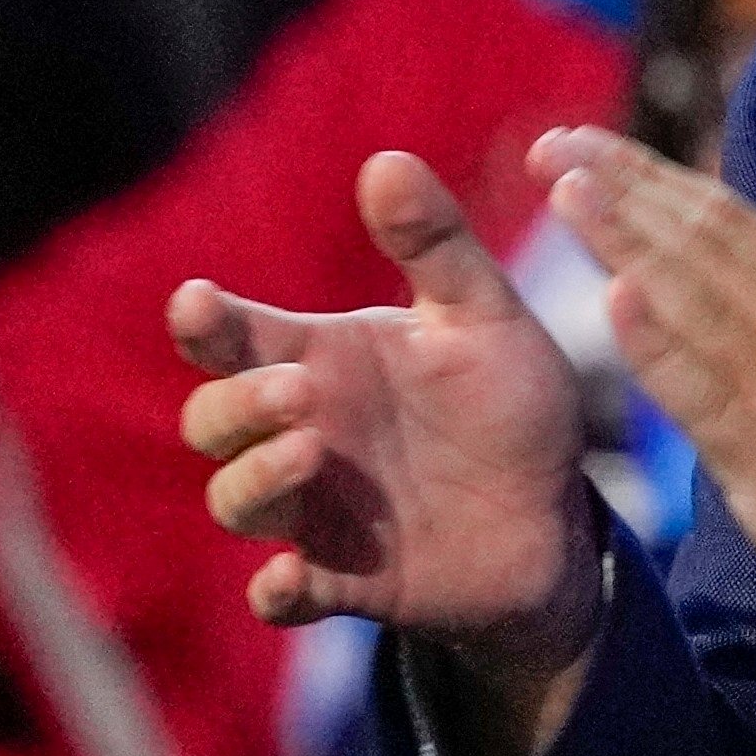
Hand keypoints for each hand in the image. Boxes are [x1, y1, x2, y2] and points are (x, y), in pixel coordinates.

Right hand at [173, 153, 602, 703]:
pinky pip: (285, 595)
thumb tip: (386, 160)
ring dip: (255, 480)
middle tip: (296, 391)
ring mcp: (317, 510)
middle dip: (235, 404)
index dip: (206, 322)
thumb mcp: (484, 316)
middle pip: (213, 419)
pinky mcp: (346, 580)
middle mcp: (302, 433)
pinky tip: (289, 581)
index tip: (197, 302)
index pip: (236, 337)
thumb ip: (437, 246)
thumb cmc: (508, 403)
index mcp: (324, 362)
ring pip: (235, 500)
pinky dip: (277, 591)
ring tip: (309, 453)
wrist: (557, 514)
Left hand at [536, 127, 755, 755]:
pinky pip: (709, 398)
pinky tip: (611, 298)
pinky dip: (659, 346)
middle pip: (709, 247)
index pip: (735, 222)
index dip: (658, 178)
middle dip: (626, 192)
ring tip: (567, 190)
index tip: (590, 144)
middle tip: (555, 145)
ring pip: (701, 305)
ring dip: (628, 242)